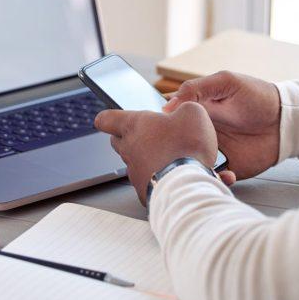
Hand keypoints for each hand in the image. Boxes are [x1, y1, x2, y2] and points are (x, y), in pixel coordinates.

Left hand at [94, 102, 230, 204]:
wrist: (189, 186)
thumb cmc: (187, 147)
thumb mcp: (193, 113)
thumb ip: (183, 108)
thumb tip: (182, 112)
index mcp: (134, 125)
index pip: (106, 119)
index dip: (108, 118)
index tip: (112, 118)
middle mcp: (129, 149)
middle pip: (117, 141)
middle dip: (129, 136)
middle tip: (148, 135)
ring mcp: (134, 172)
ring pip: (132, 162)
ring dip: (145, 157)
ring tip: (167, 156)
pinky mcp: (143, 191)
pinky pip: (145, 181)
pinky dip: (155, 177)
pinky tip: (172, 175)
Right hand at [163, 71, 280, 182]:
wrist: (286, 119)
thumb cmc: (257, 96)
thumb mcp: (225, 82)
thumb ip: (196, 88)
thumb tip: (167, 106)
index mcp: (197, 112)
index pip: (171, 119)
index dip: (159, 126)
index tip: (151, 132)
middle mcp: (202, 133)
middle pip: (176, 145)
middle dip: (168, 152)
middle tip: (163, 156)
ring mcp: (214, 151)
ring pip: (191, 163)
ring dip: (186, 168)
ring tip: (187, 169)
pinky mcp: (229, 167)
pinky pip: (213, 178)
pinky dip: (211, 179)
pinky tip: (217, 175)